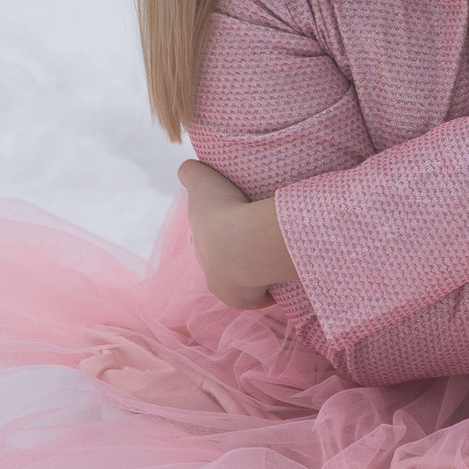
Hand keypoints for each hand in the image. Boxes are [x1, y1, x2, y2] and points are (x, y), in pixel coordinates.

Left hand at [177, 157, 273, 309]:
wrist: (243, 244)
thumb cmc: (221, 211)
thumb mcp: (201, 182)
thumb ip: (190, 172)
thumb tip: (188, 168)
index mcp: (200, 248)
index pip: (208, 241)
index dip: (220, 231)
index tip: (235, 221)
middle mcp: (211, 275)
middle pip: (225, 265)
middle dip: (238, 255)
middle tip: (257, 238)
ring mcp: (230, 291)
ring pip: (243, 284)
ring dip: (255, 273)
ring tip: (272, 256)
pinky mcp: (250, 301)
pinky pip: (263, 297)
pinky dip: (271, 290)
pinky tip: (281, 277)